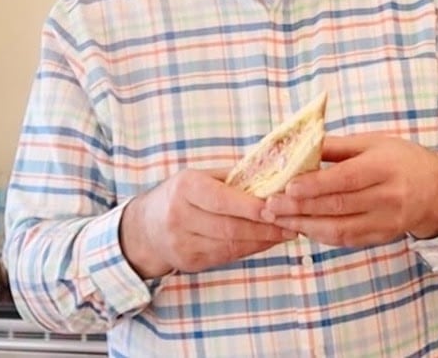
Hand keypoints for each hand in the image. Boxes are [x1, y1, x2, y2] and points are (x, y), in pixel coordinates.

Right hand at [120, 168, 296, 278]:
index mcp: (185, 188)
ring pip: (231, 245)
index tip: (279, 206)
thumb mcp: (200, 177)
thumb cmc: (181, 195)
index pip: (222, 200)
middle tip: (293, 223)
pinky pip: (227, 257)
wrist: (145, 228)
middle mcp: (180, 216)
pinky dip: (251, 249)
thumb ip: (233, 177)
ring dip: (263, 240)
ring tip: (286, 232)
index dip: (251, 206)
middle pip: (229, 227)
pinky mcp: (189, 262)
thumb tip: (275, 174)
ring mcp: (182, 243)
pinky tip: (267, 242)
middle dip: (265, 227)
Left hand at [261, 135, 437, 246]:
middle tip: (270, 205)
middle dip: (300, 207)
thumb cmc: (400, 159)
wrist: (437, 190)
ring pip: (339, 228)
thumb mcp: (373, 143)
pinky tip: (302, 227)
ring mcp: (387, 221)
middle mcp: (388, 197)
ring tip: (278, 218)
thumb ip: (338, 147)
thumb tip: (300, 145)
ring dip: (305, 225)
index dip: (315, 185)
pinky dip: (321, 235)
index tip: (287, 186)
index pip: (345, 179)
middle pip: (338, 206)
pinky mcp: (382, 237)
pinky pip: (347, 239)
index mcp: (384, 168)